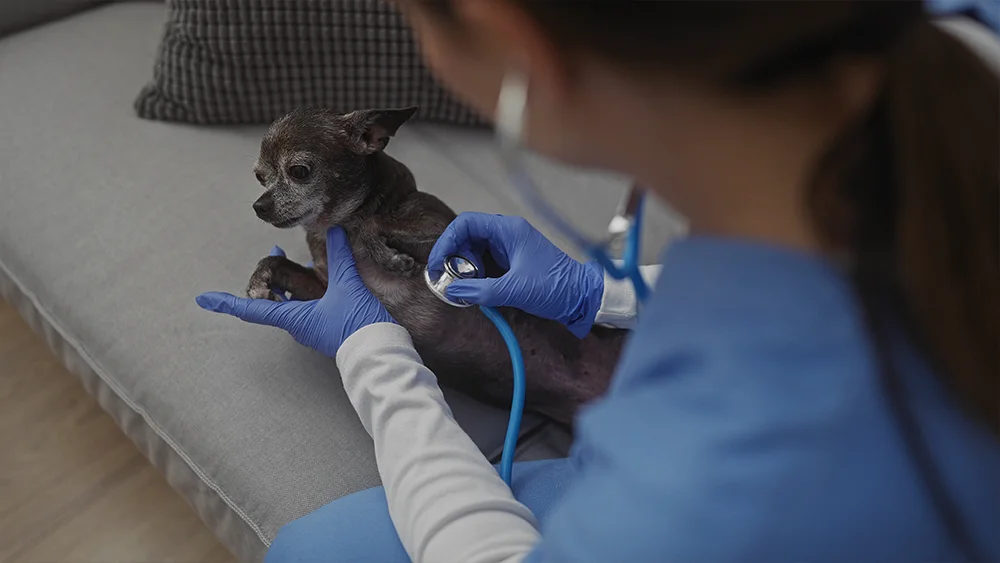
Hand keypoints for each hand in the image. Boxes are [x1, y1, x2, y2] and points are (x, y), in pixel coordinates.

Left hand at [196, 227, 395, 356]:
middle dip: (271, 275)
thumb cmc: (358, 326)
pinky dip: (307, 289)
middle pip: (272, 299)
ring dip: (290, 280)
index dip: (226, 302)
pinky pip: (307, 307)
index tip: (204, 300)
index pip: (252, 308)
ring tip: (299, 259)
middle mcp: (298, 325)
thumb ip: (340, 257)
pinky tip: (322, 278)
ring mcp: (312, 328)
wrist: (380, 354)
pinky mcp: (326, 329)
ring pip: (291, 302)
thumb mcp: (348, 286)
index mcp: (293, 317)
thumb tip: (334, 230)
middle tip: (274, 252)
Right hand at [428, 212, 603, 337]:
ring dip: (465, 267)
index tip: (438, 263)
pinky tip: (476, 288)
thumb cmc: (557, 287)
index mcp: (509, 229)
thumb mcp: (515, 290)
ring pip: (475, 250)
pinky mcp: (513, 261)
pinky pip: (486, 261)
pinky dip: (477, 274)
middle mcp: (508, 233)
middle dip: (455, 257)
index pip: (466, 223)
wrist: (583, 297)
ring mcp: (511, 246)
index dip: (447, 241)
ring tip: (466, 286)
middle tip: (452, 279)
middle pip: (467, 236)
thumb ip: (480, 290)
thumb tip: (452, 291)